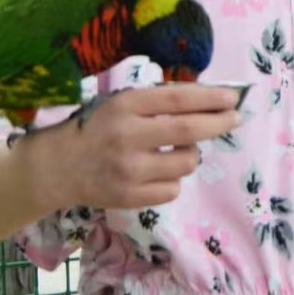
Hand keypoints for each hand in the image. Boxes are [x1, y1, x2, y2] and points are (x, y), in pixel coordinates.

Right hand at [31, 84, 240, 209]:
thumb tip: (210, 100)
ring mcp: (128, 169)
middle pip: (188, 130)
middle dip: (218, 123)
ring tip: (178, 151)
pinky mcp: (129, 197)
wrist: (59, 167)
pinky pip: (173, 189)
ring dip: (192, 155)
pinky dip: (173, 180)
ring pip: (186, 163)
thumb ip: (157, 102)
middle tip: (234, 119)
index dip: (210, 98)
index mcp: (125, 105)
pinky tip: (158, 172)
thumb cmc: (98, 128)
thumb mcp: (121, 104)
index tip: (232, 97)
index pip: (177, 98)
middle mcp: (127, 135)